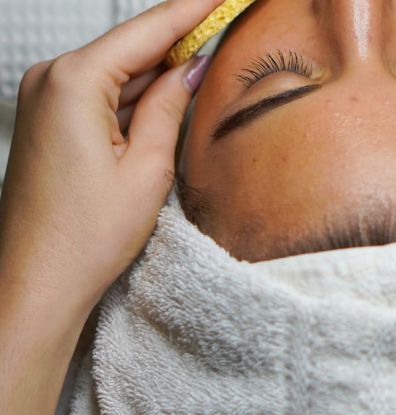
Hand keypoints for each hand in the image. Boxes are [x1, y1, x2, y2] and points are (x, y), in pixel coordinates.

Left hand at [0, 0, 219, 312]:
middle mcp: (51, 80)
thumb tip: (192, 66)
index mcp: (74, 82)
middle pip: (131, 46)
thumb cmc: (86, 236)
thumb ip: (171, 106)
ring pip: (118, 70)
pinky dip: (136, 92)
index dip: (194, 10)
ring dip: (160, 68)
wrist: (38, 283)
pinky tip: (170, 92)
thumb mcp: (148, 168)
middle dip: (180, 37)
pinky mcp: (48, 121)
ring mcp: (44, 99)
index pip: (148, 31)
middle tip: (225, 25)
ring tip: (209, 59)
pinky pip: (102, 93)